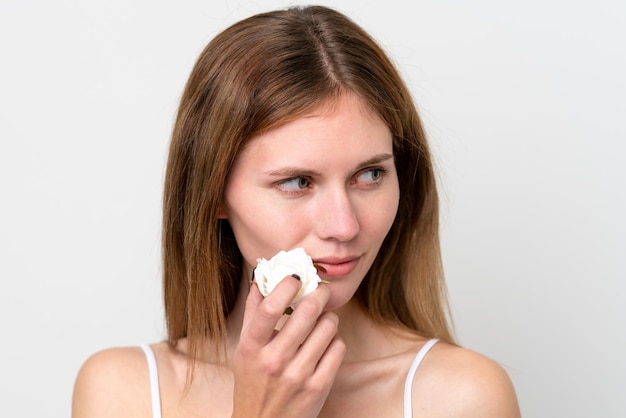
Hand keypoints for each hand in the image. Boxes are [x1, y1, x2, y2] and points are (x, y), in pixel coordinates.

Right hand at [231, 276, 344, 417]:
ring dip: (328, 318)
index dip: (287, 286)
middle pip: (307, 312)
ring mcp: (298, 375)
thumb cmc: (253, 383)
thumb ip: (252, 313)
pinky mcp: (319, 386)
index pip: (270, 308)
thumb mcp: (244, 350)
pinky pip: (338, 347)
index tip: (296, 277)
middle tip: (321, 291)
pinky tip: (325, 344)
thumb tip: (260, 277)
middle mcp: (274, 361)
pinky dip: (334, 340)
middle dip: (319, 294)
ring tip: (322, 321)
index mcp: (252, 348)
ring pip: (328, 326)